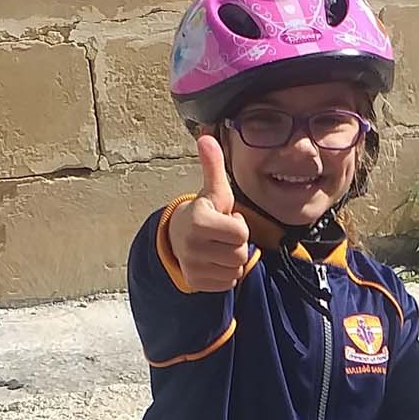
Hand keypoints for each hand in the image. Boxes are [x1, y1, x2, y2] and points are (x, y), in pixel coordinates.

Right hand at [166, 134, 252, 292]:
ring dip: (233, 259)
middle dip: (236, 243)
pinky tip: (214, 261)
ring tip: (218, 246)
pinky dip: (226, 273)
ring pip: (236, 270)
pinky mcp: (195, 282)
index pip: (241, 232)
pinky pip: (228, 282)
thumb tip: (207, 137)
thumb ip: (213, 166)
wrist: (176, 237)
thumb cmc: (204, 213)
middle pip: (240, 253)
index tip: (225, 218)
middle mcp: (191, 245)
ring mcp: (192, 266)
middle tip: (223, 234)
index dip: (238, 224)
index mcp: (198, 220)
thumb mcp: (213, 191)